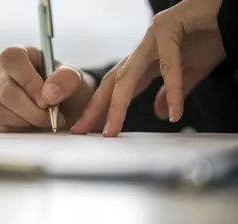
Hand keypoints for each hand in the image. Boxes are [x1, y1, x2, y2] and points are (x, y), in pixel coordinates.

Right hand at [0, 47, 98, 131]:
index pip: (11, 59)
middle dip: (32, 109)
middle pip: (6, 91)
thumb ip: (66, 79)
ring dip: (27, 120)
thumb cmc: (66, 88)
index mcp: (21, 56)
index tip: (46, 99)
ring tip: (46, 120)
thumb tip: (49, 94)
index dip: (28, 80)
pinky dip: (21, 129)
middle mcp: (4, 74)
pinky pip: (0, 125)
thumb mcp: (75, 78)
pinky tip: (36, 126)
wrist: (69, 108)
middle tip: (52, 116)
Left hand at [71, 0, 225, 136]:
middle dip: (96, 107)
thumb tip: (159, 114)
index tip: (92, 128)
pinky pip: (169, 65)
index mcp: (145, 59)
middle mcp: (143, 48)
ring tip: (112, 129)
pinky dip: (172, 90)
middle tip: (83, 129)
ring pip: (129, 75)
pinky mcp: (170, 26)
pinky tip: (173, 112)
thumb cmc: (210, 36)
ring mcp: (153, 36)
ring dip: (118, 105)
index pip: (117, 88)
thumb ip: (171, 92)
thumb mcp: (189, 72)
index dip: (102, 108)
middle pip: (113, 82)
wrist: (230, 12)